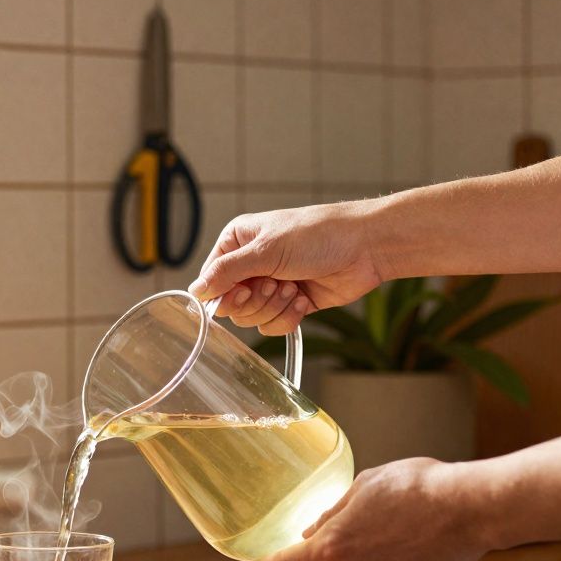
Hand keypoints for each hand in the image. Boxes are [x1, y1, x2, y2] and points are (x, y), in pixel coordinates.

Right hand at [189, 201, 388, 334]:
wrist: (365, 247)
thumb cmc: (318, 235)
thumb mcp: (266, 250)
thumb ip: (227, 272)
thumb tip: (196, 290)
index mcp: (237, 243)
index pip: (211, 281)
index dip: (224, 294)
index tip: (243, 291)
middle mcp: (250, 265)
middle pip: (231, 305)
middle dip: (256, 300)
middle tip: (275, 284)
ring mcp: (271, 285)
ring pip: (253, 318)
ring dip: (275, 307)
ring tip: (294, 288)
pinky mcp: (290, 303)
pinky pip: (274, 325)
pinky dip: (289, 316)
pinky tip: (304, 298)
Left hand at [249, 458, 492, 560]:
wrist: (468, 508)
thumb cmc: (415, 487)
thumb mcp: (365, 486)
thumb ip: (334, 511)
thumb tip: (315, 528)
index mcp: (335, 543)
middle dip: (321, 555)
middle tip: (339, 529)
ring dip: (358, 556)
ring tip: (387, 524)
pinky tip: (406, 539)